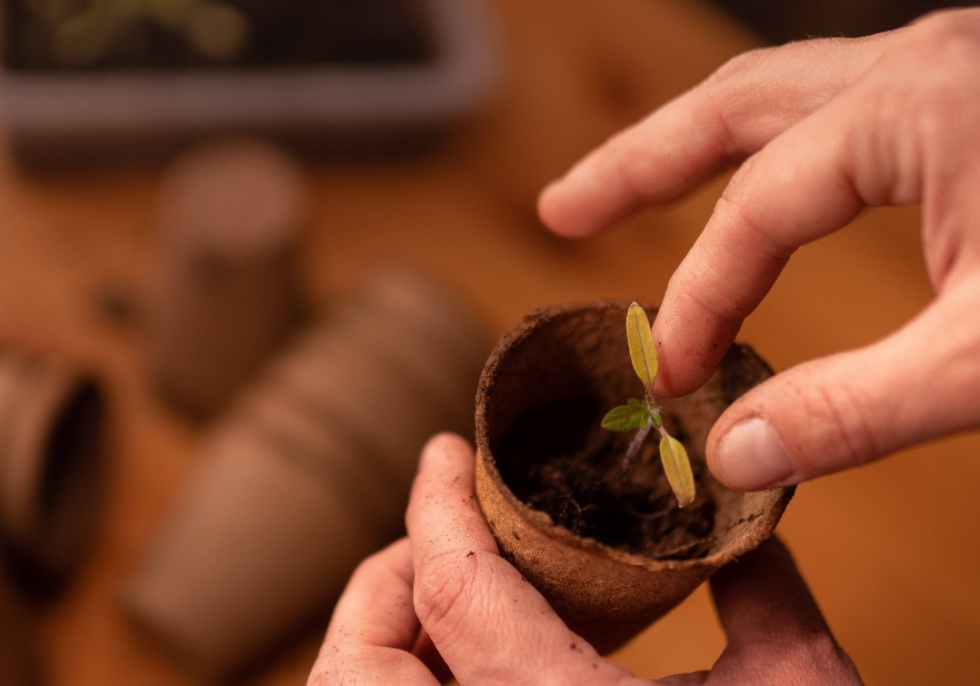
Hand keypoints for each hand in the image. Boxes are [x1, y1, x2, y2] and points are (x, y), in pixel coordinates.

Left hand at [309, 434, 859, 685]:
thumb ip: (761, 596)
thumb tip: (738, 524)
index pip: (450, 589)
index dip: (436, 504)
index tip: (445, 453)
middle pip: (356, 670)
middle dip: (387, 587)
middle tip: (444, 542)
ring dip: (389, 647)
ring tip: (456, 603)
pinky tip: (474, 668)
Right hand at [538, 8, 979, 489]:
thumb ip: (855, 410)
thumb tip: (733, 454)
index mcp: (916, 106)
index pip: (755, 210)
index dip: (697, 298)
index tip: (669, 376)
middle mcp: (917, 66)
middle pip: (731, 104)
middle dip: (636, 162)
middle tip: (559, 214)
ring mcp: (947, 69)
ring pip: (777, 89)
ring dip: (691, 140)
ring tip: (620, 189)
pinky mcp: (972, 95)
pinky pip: (832, 105)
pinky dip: (768, 149)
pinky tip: (757, 187)